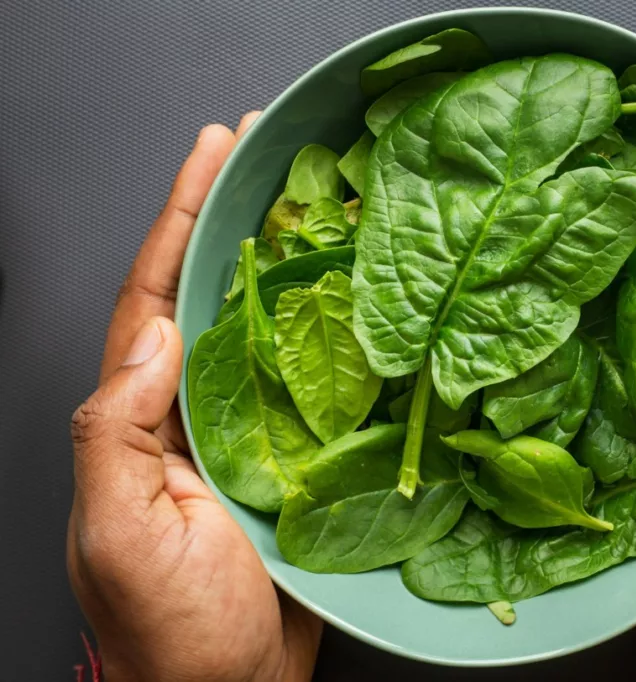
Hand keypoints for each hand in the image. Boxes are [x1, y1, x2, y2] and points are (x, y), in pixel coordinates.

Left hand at [67, 114, 322, 681]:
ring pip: (269, 327)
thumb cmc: (170, 628)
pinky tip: (362, 298)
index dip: (181, 218)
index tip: (215, 152)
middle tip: (271, 151)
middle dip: (234, 216)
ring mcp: (249, 430)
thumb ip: (116, 433)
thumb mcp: (117, 531)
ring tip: (321, 200)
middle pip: (213, 292)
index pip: (155, 295)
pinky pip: (317, 380)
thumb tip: (152, 335)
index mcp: (143, 416)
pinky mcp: (298, 456)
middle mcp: (194, 409)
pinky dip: (335, 331)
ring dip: (291, 261)